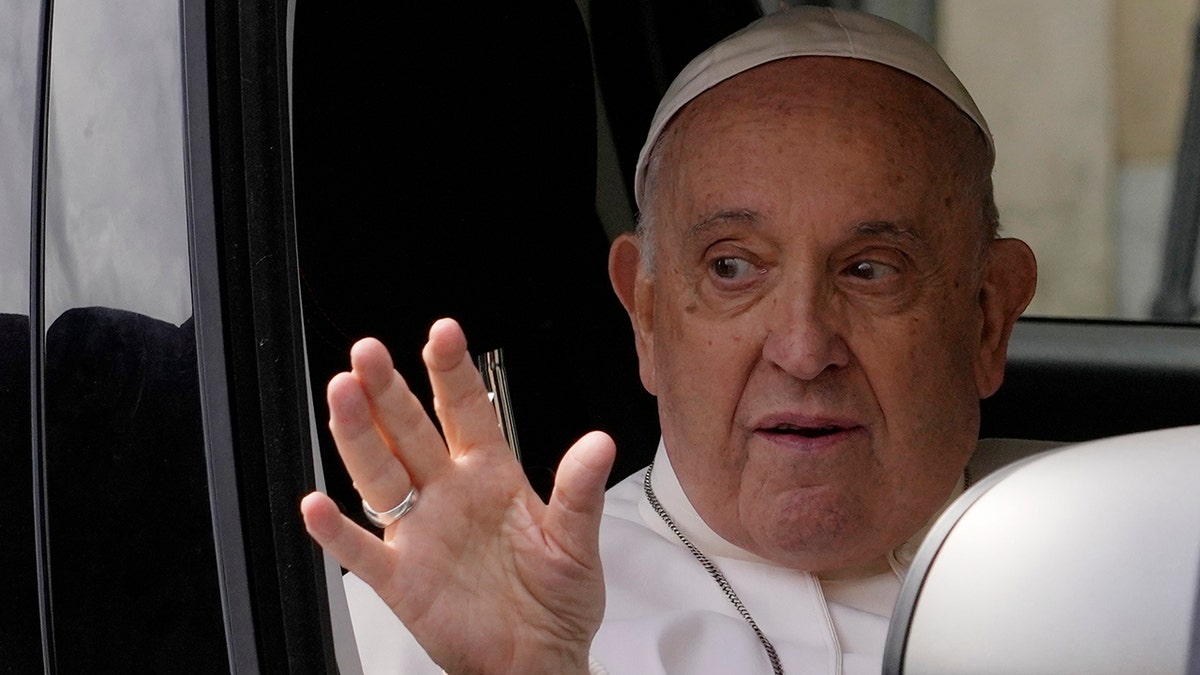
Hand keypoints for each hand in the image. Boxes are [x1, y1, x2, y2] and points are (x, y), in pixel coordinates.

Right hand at [301, 319, 614, 673]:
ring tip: (342, 395)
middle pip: (410, 431)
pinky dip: (337, 531)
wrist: (537, 660)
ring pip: (380, 474)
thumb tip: (600, 444)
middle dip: (390, 391)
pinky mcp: (400, 577)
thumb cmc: (558, 600)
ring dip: (359, 437)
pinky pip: (361, 550)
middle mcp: (448, 493)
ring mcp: (420, 531)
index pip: (467, 410)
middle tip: (369, 353)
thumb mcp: (577, 543)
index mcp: (492, 475)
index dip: (453, 372)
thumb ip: (580, 492)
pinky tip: (318, 504)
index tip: (444, 332)